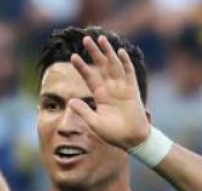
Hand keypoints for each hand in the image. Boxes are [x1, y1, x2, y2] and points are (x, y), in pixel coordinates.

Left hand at [68, 35, 151, 150]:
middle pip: (101, 66)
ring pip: (114, 65)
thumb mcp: (94, 123)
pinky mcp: (133, 90)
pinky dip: (125, 63)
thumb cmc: (113, 134)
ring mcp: (122, 87)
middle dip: (94, 52)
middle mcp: (110, 88)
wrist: (132, 140)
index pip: (89, 77)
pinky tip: (120, 52)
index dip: (81, 67)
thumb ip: (83, 111)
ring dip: (108, 52)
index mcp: (100, 95)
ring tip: (101, 38)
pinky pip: (129, 73)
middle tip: (85, 39)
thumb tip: (69, 101)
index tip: (72, 57)